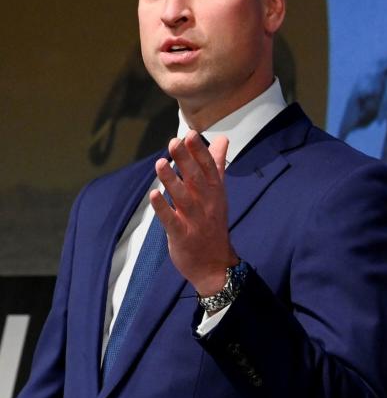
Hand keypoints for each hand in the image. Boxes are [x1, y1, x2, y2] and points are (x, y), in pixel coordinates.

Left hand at [150, 130, 238, 295]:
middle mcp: (207, 203)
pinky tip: (154, 195)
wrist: (215, 264)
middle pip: (195, 178)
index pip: (209, 167)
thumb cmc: (213, 223)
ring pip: (182, 197)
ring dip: (171, 180)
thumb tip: (222, 139)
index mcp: (215, 191)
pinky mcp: (181, 235)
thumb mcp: (218, 192)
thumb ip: (217, 165)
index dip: (199, 151)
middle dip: (185, 160)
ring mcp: (194, 219)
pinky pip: (171, 220)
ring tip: (160, 163)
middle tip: (174, 141)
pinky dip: (163, 208)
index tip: (190, 134)